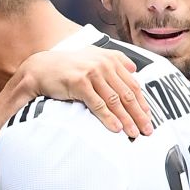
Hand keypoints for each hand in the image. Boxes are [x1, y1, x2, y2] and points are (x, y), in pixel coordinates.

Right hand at [18, 46, 150, 137]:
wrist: (40, 67)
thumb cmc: (66, 66)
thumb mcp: (92, 56)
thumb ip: (114, 60)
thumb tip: (133, 69)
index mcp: (110, 59)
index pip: (132, 84)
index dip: (143, 103)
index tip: (149, 117)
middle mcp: (104, 65)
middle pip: (127, 94)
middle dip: (139, 114)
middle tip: (147, 130)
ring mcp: (92, 74)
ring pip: (115, 101)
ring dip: (127, 119)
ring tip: (134, 133)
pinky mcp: (80, 84)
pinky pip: (98, 105)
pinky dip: (109, 118)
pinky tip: (116, 128)